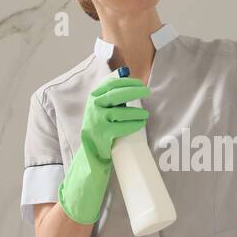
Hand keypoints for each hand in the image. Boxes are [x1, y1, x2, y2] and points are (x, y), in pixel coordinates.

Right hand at [58, 76, 149, 223]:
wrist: (90, 156)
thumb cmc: (100, 132)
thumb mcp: (102, 111)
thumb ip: (112, 97)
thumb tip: (128, 79)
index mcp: (92, 98)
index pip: (110, 84)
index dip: (127, 81)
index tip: (140, 83)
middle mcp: (92, 108)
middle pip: (116, 94)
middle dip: (133, 91)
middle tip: (146, 92)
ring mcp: (96, 122)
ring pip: (120, 111)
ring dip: (136, 112)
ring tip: (145, 115)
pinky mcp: (102, 135)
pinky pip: (121, 127)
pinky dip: (133, 124)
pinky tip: (140, 123)